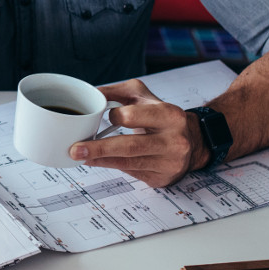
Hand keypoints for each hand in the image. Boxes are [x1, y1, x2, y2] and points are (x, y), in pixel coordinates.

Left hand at [67, 79, 206, 187]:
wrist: (193, 141)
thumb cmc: (162, 116)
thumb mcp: (143, 96)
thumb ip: (116, 92)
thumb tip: (91, 94)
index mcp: (170, 115)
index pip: (132, 116)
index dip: (114, 116)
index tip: (103, 117)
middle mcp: (173, 140)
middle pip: (130, 145)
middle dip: (99, 148)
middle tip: (75, 149)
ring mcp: (169, 162)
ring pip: (128, 163)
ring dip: (100, 160)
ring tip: (80, 156)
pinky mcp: (161, 177)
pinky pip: (131, 173)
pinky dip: (112, 166)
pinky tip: (97, 162)